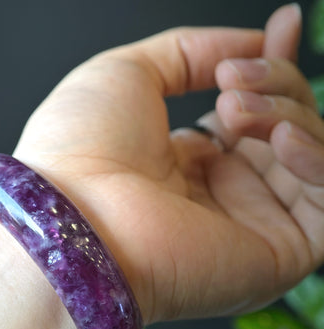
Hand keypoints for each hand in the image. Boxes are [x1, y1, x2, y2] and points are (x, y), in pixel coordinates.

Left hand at [13, 4, 322, 323]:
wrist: (72, 222)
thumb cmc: (80, 151)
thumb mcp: (128, 75)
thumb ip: (191, 52)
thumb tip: (254, 43)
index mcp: (184, 165)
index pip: (250, 118)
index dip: (273, 72)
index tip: (284, 27)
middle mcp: (219, 198)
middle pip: (285, 133)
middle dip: (278, 87)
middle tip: (234, 80)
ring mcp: (248, 228)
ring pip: (311, 161)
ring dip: (290, 116)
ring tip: (237, 108)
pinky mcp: (273, 259)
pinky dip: (319, 160)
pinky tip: (281, 137)